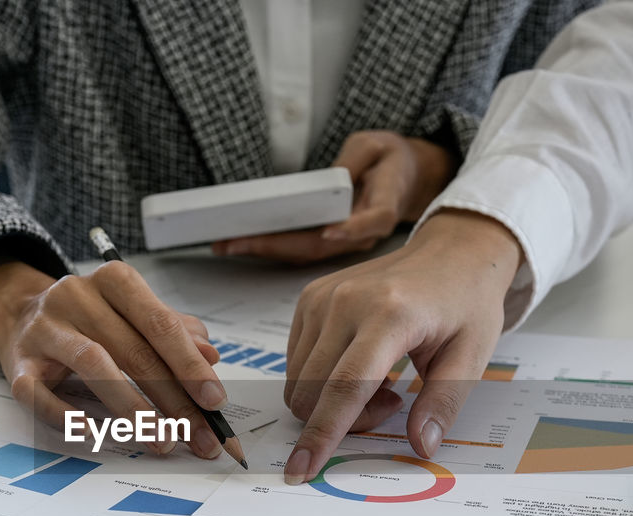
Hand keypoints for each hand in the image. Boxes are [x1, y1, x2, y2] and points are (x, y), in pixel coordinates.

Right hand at [0, 258, 228, 458]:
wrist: (18, 313)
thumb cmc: (89, 319)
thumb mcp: (133, 314)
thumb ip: (173, 331)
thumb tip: (210, 356)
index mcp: (114, 281)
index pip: (160, 324)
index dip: (190, 365)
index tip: (215, 401)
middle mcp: (77, 297)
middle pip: (133, 350)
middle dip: (173, 399)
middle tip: (198, 436)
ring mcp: (45, 328)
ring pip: (93, 365)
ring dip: (132, 407)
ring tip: (161, 439)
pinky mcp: (18, 362)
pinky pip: (39, 392)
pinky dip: (66, 415)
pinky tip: (95, 433)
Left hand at [210, 130, 455, 263]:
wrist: (406, 178)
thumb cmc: (389, 159)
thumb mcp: (376, 145)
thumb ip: (355, 160)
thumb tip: (331, 178)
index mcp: (383, 207)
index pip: (372, 221)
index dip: (351, 228)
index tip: (329, 230)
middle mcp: (362, 232)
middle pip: (319, 244)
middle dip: (274, 245)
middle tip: (234, 242)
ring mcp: (345, 241)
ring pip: (304, 252)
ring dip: (263, 250)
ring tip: (226, 245)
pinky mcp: (330, 241)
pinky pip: (299, 249)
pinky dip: (270, 246)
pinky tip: (242, 242)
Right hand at [281, 209, 523, 483]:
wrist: (452, 252)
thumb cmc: (465, 303)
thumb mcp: (472, 355)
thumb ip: (443, 403)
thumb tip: (421, 446)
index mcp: (390, 315)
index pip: (344, 386)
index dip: (323, 434)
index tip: (302, 469)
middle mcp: (346, 302)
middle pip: (313, 391)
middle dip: (343, 419)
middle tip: (391, 402)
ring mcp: (322, 298)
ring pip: (299, 381)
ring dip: (332, 400)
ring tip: (380, 380)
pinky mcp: (309, 299)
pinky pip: (296, 362)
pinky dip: (322, 378)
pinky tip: (361, 363)